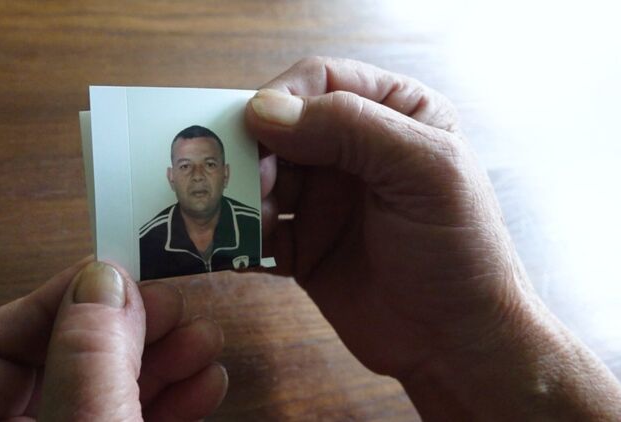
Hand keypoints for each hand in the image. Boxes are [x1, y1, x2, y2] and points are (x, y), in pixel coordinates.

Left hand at [0, 258, 226, 420]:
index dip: (58, 299)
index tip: (119, 276)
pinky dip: (172, 401)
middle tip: (175, 305)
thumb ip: (88, 359)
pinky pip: (134, 420)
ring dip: (164, 361)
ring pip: (107, 390)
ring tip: (206, 342)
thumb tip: (103, 278)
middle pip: (63, 359)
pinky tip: (206, 383)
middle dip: (129, 327)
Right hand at [248, 57, 620, 418]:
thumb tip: (262, 110)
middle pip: (280, 129)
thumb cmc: (460, 251)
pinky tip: (244, 250)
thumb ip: (350, 128)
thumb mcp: (422, 172)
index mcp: (393, 113)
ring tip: (252, 222)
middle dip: (255, 152)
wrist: (456, 344)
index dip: (281, 98)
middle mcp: (353, 151)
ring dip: (245, 196)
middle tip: (250, 184)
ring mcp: (325, 199)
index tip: (255, 130)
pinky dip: (243, 235)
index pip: (320, 81)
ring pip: (262, 178)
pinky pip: (258, 228)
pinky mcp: (303, 244)